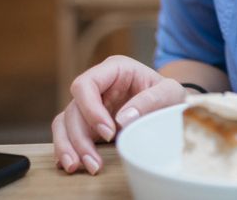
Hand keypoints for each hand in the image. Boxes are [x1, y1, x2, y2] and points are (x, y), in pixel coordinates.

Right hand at [51, 55, 189, 174]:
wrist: (171, 107)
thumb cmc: (169, 95)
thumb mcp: (170, 93)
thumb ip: (151, 100)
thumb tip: (122, 119)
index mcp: (114, 70)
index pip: (86, 84)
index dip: (90, 108)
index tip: (108, 132)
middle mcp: (98, 86)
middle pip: (73, 108)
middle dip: (80, 137)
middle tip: (95, 163)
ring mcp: (90, 105)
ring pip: (65, 122)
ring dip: (68, 146)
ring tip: (78, 167)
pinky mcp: (87, 123)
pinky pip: (66, 133)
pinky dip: (65, 149)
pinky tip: (72, 164)